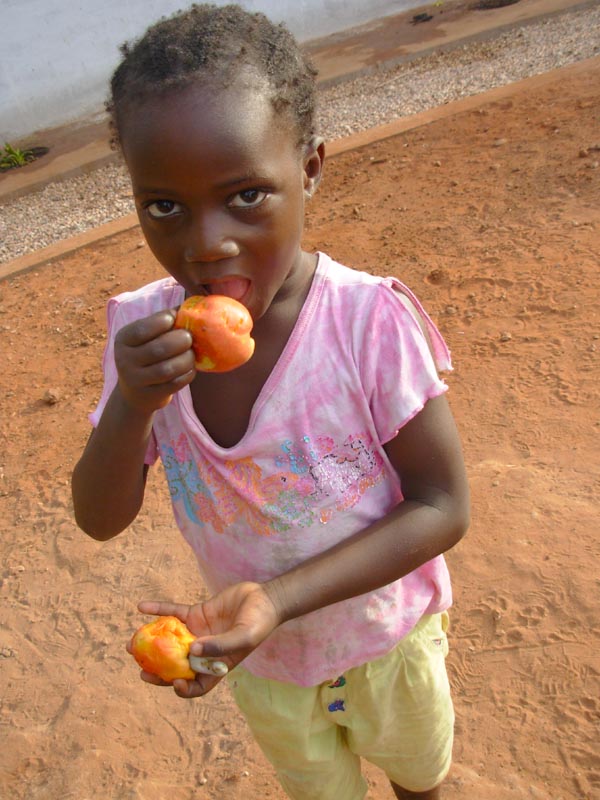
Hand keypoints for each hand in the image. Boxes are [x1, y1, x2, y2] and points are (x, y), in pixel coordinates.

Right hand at [114, 310, 195, 412]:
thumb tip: (190, 304)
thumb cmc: (146, 355)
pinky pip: (175, 384)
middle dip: (180, 341)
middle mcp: (124, 360)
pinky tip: (190, 368)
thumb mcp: (146, 337)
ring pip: (167, 369)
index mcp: (123, 339)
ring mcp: (136, 380)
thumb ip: (163, 320)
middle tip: (190, 338)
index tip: (174, 319)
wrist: (135, 393)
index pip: (142, 329)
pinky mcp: (150, 395)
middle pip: (158, 349)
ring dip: (186, 359)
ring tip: (192, 354)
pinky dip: (188, 374)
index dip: (162, 322)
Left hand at [133, 582, 280, 698]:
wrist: (265, 598)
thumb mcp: (243, 637)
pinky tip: (142, 607)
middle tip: (140, 667)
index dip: (183, 689)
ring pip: (170, 640)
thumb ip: (219, 646)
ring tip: (132, 643)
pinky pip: (174, 612)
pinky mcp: (197, 613)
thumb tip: (192, 651)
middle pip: (176, 665)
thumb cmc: (259, 623)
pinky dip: (158, 609)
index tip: (173, 682)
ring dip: (151, 641)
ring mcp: (199, 632)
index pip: (197, 685)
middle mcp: (204, 652)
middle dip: (157, 669)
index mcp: (217, 665)